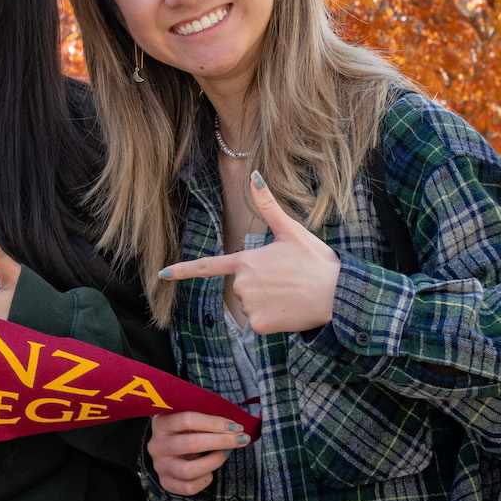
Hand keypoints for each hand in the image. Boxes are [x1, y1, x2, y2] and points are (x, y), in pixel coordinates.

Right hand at [149, 411, 247, 494]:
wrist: (167, 451)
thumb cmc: (184, 431)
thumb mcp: (189, 418)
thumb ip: (205, 417)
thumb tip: (235, 427)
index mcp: (161, 423)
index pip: (187, 419)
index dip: (214, 423)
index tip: (236, 426)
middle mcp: (157, 445)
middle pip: (190, 444)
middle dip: (221, 441)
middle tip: (241, 439)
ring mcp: (160, 466)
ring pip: (188, 470)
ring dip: (214, 461)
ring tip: (224, 454)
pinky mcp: (166, 483)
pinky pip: (189, 487)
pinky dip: (206, 479)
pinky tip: (210, 471)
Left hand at [159, 170, 340, 334]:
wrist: (338, 294)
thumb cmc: (316, 260)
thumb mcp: (290, 230)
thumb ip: (268, 205)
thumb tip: (255, 175)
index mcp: (246, 261)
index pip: (208, 266)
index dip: (183, 270)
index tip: (162, 274)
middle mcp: (242, 284)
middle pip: (241, 287)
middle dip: (259, 285)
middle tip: (286, 279)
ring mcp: (249, 306)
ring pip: (250, 305)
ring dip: (266, 302)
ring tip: (290, 293)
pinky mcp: (259, 326)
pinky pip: (258, 323)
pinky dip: (272, 319)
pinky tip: (289, 310)